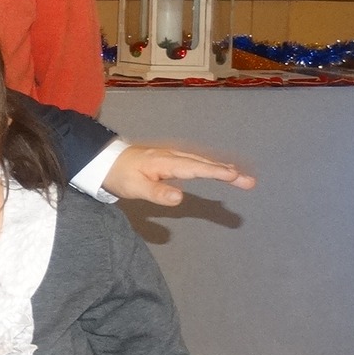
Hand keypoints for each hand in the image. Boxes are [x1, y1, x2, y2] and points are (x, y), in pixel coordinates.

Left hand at [104, 144, 256, 206]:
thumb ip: (156, 192)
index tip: (235, 176)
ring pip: (201, 162)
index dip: (216, 172)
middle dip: (227, 172)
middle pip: (204, 164)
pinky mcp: (169, 160)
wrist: (103, 161)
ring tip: (241, 177)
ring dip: (221, 168)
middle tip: (250, 182)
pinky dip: (210, 166)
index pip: (196, 168)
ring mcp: (171, 157)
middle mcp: (172, 156)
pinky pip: (195, 162)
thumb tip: (179, 197)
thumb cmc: (119, 175)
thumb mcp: (134, 187)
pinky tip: (218, 171)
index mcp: (166, 162)